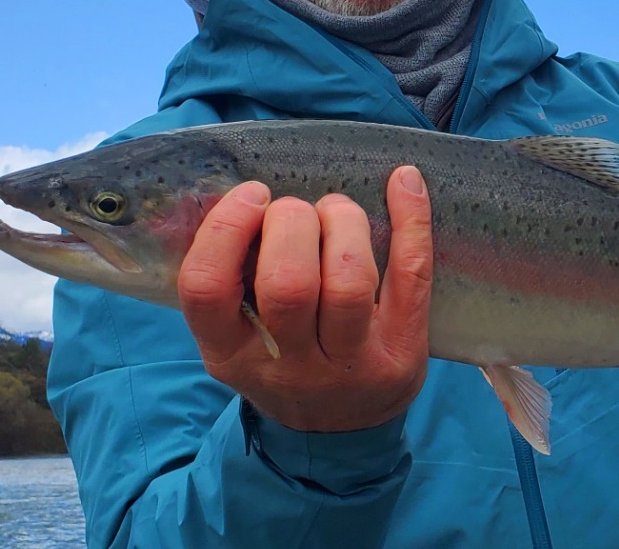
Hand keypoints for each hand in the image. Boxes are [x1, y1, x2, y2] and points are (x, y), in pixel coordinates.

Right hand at [177, 166, 434, 432]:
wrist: (339, 437)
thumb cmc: (283, 364)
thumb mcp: (238, 341)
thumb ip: (232, 284)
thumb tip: (244, 198)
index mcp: (232, 355)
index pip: (207, 289)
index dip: (226, 229)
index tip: (252, 197)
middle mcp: (291, 366)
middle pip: (287, 282)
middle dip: (291, 221)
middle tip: (296, 211)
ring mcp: (351, 363)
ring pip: (349, 280)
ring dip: (344, 222)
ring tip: (337, 210)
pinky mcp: (403, 351)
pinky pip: (411, 276)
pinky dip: (411, 220)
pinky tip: (404, 182)